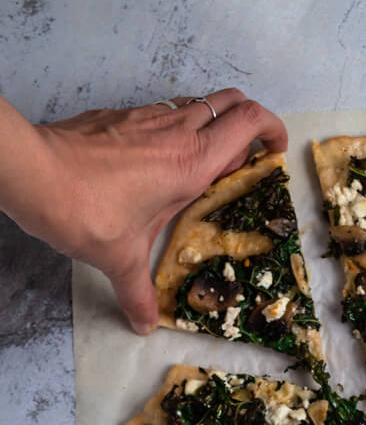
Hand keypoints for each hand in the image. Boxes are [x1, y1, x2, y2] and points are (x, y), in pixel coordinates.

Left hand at [0, 90, 286, 332]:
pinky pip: (163, 112)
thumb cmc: (82, 208)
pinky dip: (175, 127)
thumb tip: (144, 322)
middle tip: (248, 154)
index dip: (271, 130)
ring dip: (212, 123)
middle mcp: (176, 132)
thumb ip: (138, 293)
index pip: (249, 122)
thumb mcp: (119, 259)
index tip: (273, 151)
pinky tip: (159, 160)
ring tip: (206, 160)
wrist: (31, 172)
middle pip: (231, 102)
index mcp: (191, 163)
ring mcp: (148, 117)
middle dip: (249, 121)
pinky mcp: (121, 115)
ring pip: (198, 102)